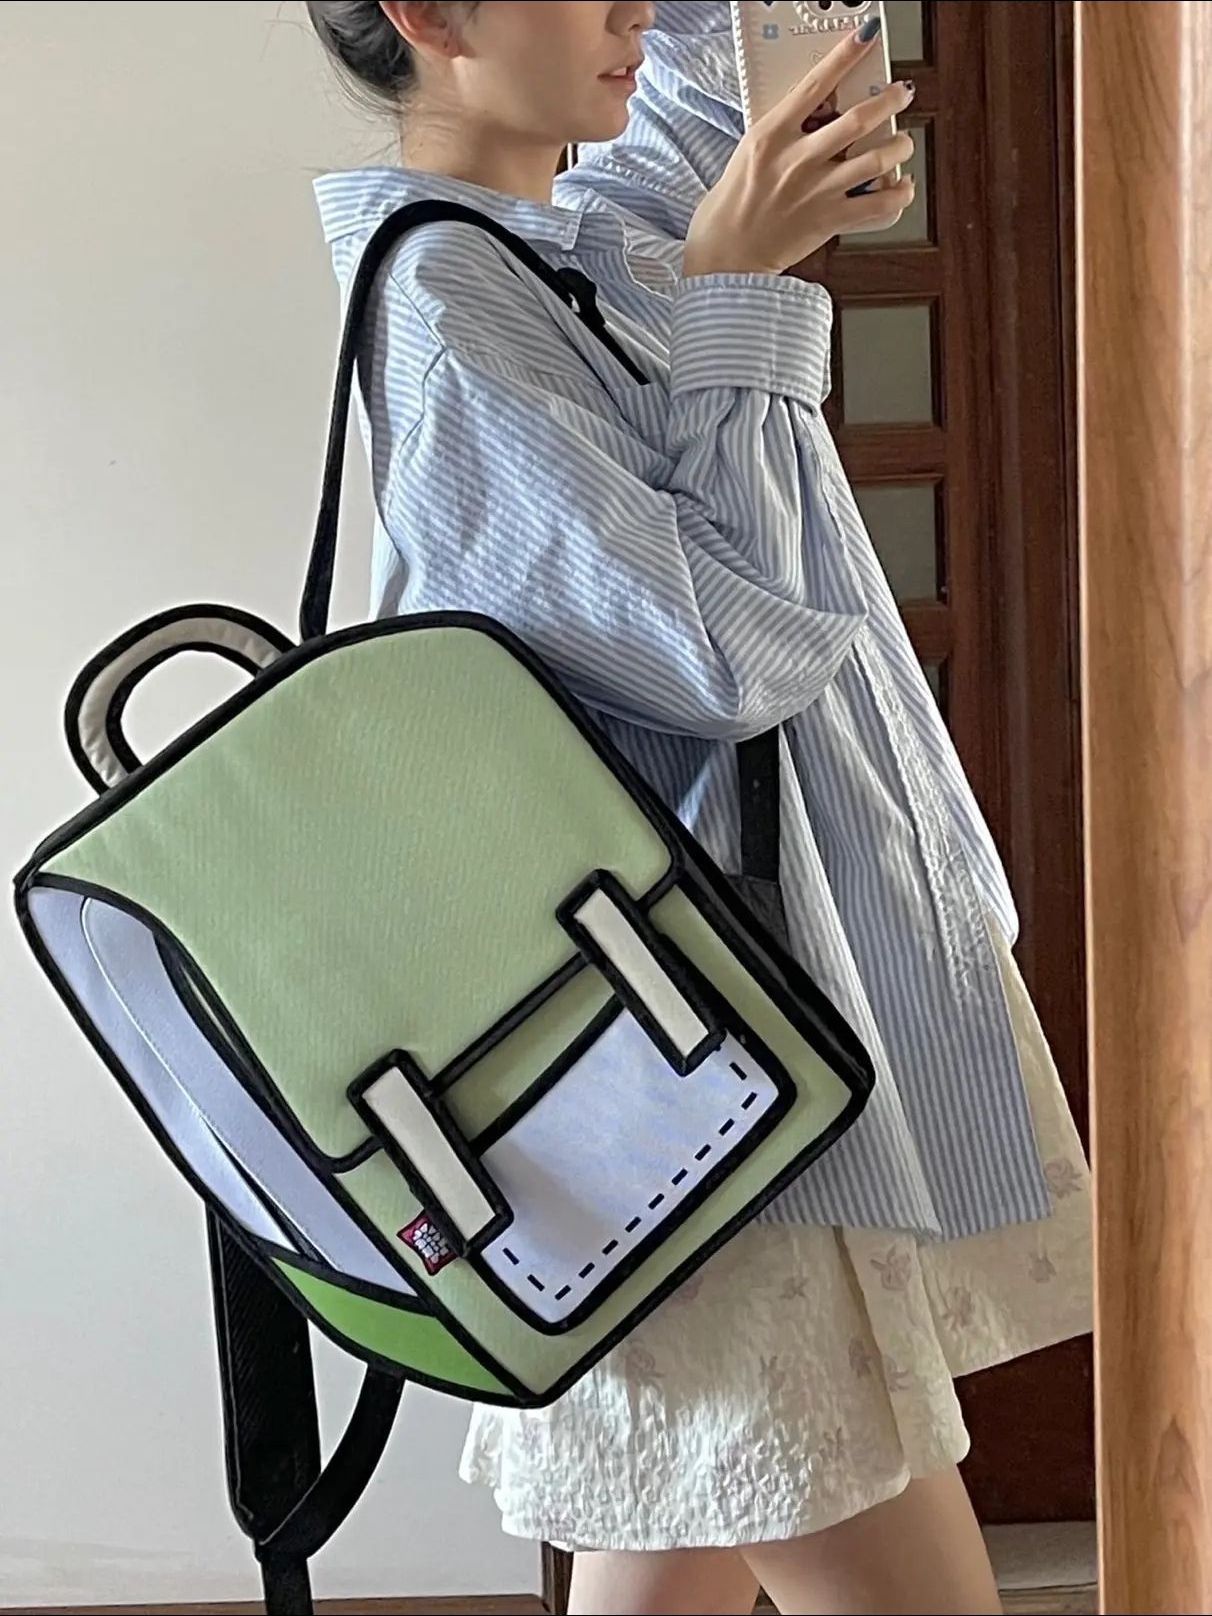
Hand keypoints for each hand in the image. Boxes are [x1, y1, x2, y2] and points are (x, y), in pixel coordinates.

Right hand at [683, 28, 915, 277]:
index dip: (846, 55)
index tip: (866, 36)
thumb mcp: (750, 152)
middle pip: (859, 119)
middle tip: (901, 93)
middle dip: (890, 100)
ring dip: (900, 145)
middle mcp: (798, 159)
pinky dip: (900, 194)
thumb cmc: (731, 205)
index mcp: (772, 135)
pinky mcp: (829, 221)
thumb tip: (818, 114)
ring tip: (903, 142)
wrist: (725, 254)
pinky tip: (902, 186)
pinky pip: (879, 205)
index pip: (815, 84)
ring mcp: (816, 190)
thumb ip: (784, 132)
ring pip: (877, 158)